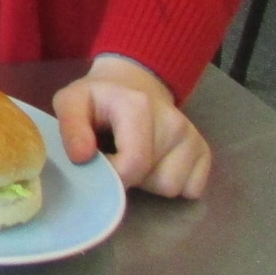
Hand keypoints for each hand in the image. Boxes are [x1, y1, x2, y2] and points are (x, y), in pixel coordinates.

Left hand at [52, 55, 211, 198]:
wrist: (133, 84)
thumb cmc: (99, 99)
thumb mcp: (70, 102)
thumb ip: (71, 127)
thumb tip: (82, 158)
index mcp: (138, 105)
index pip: (133, 163)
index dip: (113, 176)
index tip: (100, 165)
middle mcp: (173, 121)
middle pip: (155, 180)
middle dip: (130, 177)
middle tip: (115, 156)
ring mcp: (192, 136)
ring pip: (173, 188)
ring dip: (149, 182)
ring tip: (134, 157)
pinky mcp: (205, 150)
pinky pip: (192, 189)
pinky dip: (172, 183)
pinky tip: (155, 162)